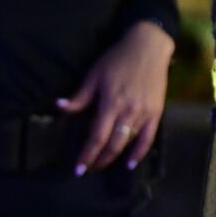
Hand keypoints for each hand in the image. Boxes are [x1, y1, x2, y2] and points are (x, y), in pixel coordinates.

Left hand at [58, 20, 174, 173]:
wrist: (148, 47)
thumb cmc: (117, 59)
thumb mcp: (95, 74)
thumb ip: (80, 96)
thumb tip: (59, 107)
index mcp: (110, 102)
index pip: (96, 136)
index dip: (86, 155)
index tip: (78, 169)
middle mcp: (128, 111)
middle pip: (113, 144)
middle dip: (99, 160)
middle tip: (88, 169)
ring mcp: (144, 113)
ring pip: (128, 142)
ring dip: (114, 156)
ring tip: (103, 163)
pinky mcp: (156, 112)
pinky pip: (148, 138)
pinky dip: (139, 153)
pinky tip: (130, 163)